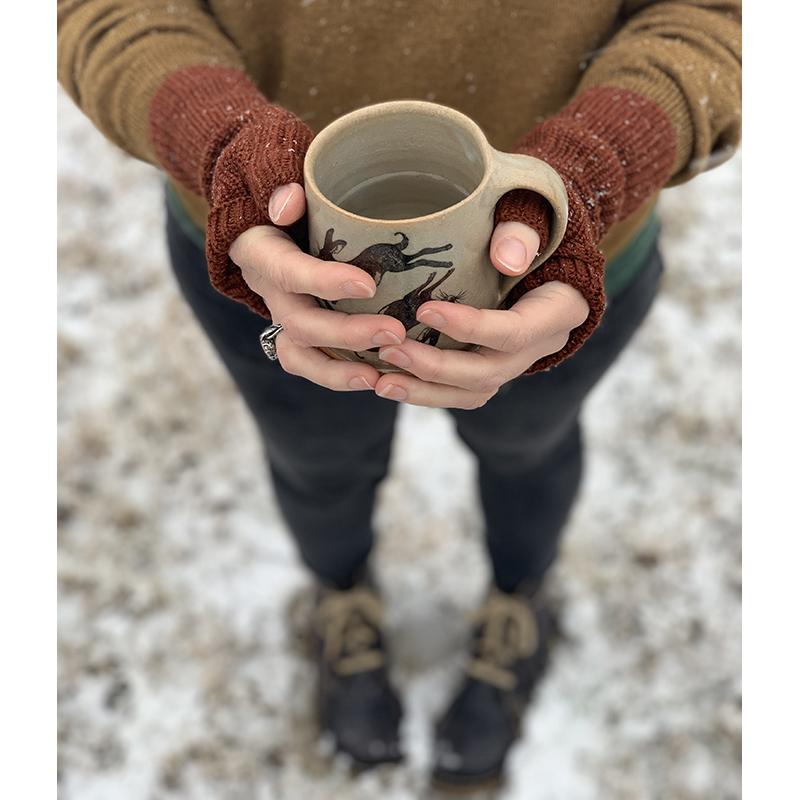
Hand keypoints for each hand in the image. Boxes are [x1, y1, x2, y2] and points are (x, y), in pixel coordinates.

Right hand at [229, 182, 406, 392]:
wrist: (276, 220)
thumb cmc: (295, 197)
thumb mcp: (283, 178)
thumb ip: (285, 187)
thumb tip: (289, 202)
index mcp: (261, 252)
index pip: (287, 270)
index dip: (323, 282)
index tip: (367, 286)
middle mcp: (270, 291)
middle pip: (300, 323)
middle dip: (347, 333)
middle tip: (395, 332)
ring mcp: (284, 317)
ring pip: (299, 355)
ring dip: (338, 370)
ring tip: (378, 378)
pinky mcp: (301, 335)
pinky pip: (311, 364)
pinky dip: (340, 375)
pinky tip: (378, 379)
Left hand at [372, 220, 588, 408]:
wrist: (541, 259)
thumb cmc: (531, 233)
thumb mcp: (535, 220)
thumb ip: (521, 232)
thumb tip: (506, 259)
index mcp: (557, 312)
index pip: (514, 332)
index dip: (470, 328)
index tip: (425, 310)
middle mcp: (538, 348)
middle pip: (487, 373)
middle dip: (436, 367)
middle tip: (389, 349)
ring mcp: (514, 364)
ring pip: (471, 393)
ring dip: (424, 390)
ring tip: (381, 381)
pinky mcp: (490, 370)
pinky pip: (459, 393)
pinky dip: (423, 391)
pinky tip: (387, 382)